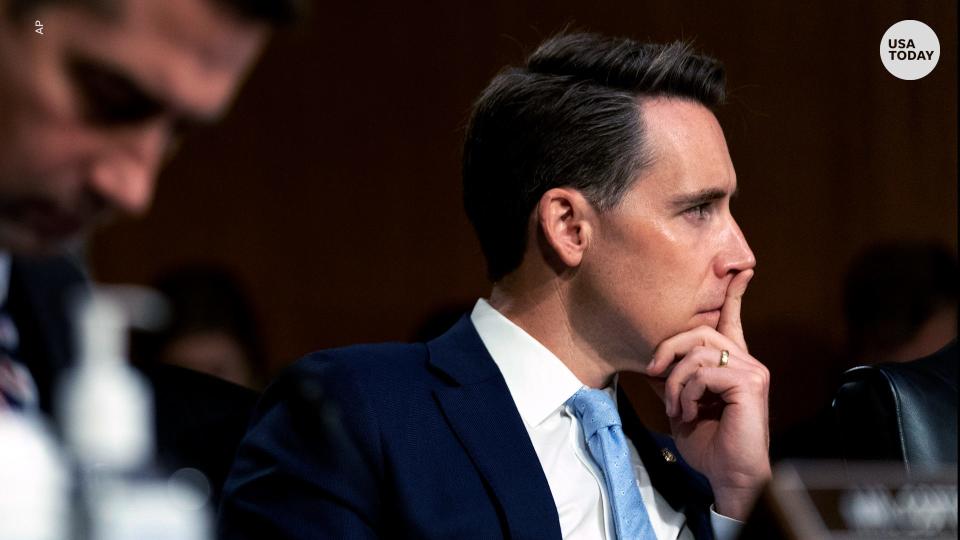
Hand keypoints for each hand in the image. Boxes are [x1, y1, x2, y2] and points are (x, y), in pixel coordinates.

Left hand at [644, 269, 769, 519]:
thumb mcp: (683, 406)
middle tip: (652, 372)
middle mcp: (747, 362)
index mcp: (733, 365)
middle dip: (668, 349)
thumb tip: (654, 363)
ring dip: (675, 382)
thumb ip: (674, 380)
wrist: (729, 477)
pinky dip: (687, 393)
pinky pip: (704, 372)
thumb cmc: (710, 446)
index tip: (740, 270)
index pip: (733, 321)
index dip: (735, 295)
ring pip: (697, 353)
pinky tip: (690, 413)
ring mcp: (751, 371)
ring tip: (676, 407)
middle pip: (700, 332)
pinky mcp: (749, 383)